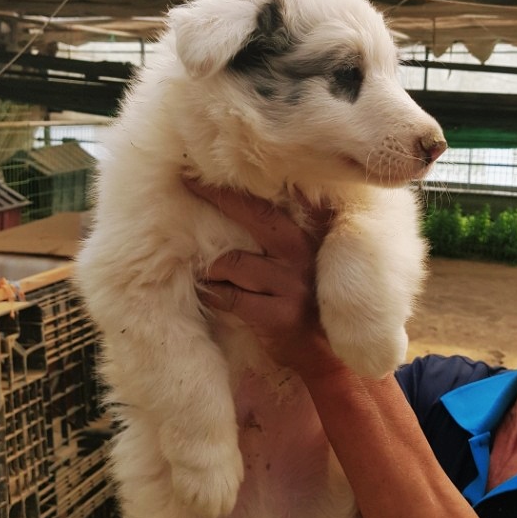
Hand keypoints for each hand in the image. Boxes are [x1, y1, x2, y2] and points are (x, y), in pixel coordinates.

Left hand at [183, 178, 341, 374]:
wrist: (327, 358)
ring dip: (213, 270)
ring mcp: (293, 285)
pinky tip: (215, 298)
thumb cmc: (308, 301)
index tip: (218, 160)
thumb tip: (259, 193)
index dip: (251, 178)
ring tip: (213, 276)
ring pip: (232, 262)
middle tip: (189, 181)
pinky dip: (214, 296)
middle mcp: (306, 255)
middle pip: (256, 216)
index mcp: (314, 235)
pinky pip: (230, 297)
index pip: (282, 196)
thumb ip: (290, 229)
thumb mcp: (311, 259)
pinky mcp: (279, 315)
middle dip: (218, 196)